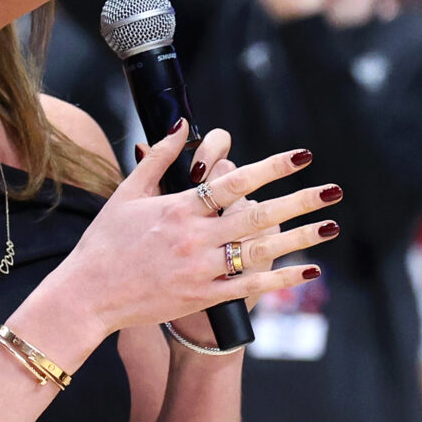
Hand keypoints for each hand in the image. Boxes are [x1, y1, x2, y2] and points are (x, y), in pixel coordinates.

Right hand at [59, 120, 338, 337]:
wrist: (88, 296)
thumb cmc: (106, 242)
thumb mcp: (128, 193)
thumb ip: (158, 158)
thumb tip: (182, 125)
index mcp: (178, 208)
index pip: (233, 181)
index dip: (271, 168)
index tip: (301, 156)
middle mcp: (194, 237)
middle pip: (257, 214)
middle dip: (299, 201)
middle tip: (334, 190)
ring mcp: (200, 269)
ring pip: (260, 251)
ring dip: (300, 238)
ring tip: (331, 226)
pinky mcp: (202, 297)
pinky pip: (250, 287)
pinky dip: (281, 279)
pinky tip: (308, 270)